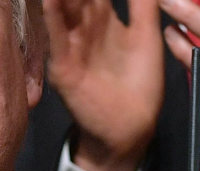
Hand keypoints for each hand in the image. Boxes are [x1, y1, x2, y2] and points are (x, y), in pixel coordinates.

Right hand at [43, 0, 165, 170]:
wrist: (130, 129)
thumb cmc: (138, 85)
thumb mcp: (146, 37)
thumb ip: (144, 5)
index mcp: (102, 19)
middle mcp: (82, 28)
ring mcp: (70, 46)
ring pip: (60, 8)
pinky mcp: (65, 68)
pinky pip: (57, 39)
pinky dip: (53, 17)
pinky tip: (52, 1)